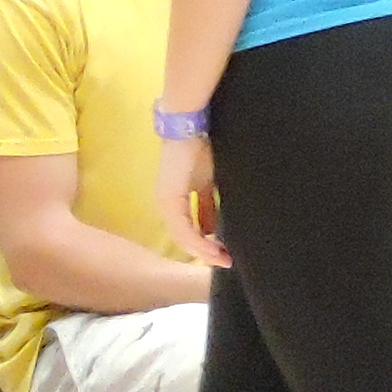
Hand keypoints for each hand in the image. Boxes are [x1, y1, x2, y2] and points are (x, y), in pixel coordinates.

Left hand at [153, 134, 225, 267]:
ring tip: (223, 259)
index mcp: (173, 202)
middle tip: (226, 262)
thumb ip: (208, 207)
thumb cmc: (199, 151)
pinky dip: (200, 242)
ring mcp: (165, 204)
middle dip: (206, 253)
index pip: (187, 232)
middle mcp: (165, 206)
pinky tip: (215, 249)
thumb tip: (215, 229)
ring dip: (204, 251)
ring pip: (184, 238)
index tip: (224, 254)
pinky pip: (184, 229)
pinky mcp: (170, 200)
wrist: (189, 128)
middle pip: (184, 239)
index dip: (205, 246)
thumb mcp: (207, 185)